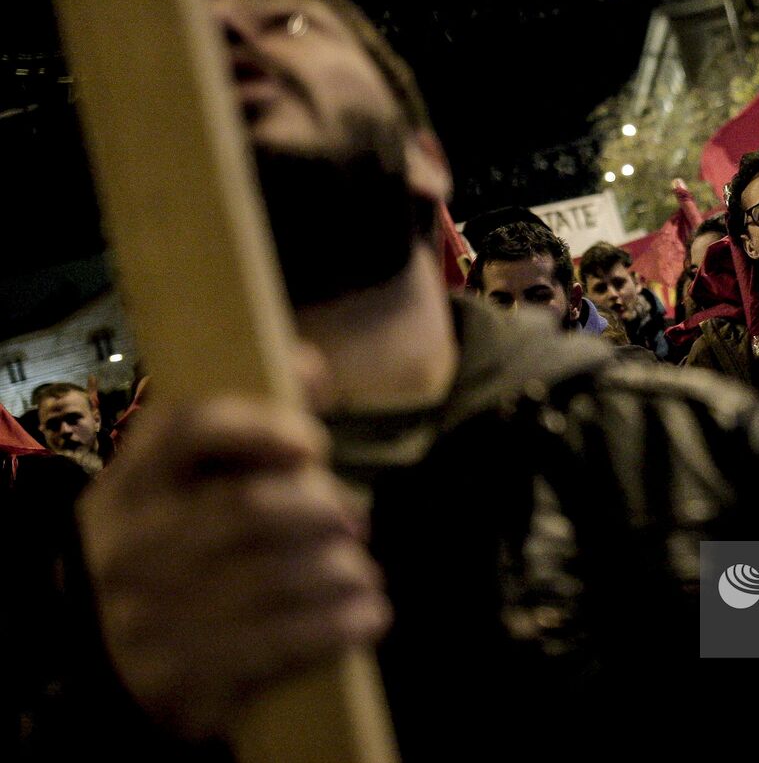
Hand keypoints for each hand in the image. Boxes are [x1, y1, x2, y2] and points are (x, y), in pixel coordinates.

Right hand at [78, 393, 391, 740]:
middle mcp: (131, 548)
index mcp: (131, 486)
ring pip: (277, 578)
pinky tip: (367, 616)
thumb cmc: (175, 556)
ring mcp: (148, 619)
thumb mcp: (183, 489)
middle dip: (323, 510)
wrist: (104, 672)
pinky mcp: (180, 681)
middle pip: (251, 508)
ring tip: (362, 574)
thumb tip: (310, 365)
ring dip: (342, 572)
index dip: (263, 427)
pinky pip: (281, 644)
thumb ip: (248, 426)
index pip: (188, 429)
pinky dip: (340, 625)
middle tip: (357, 521)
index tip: (315, 445)